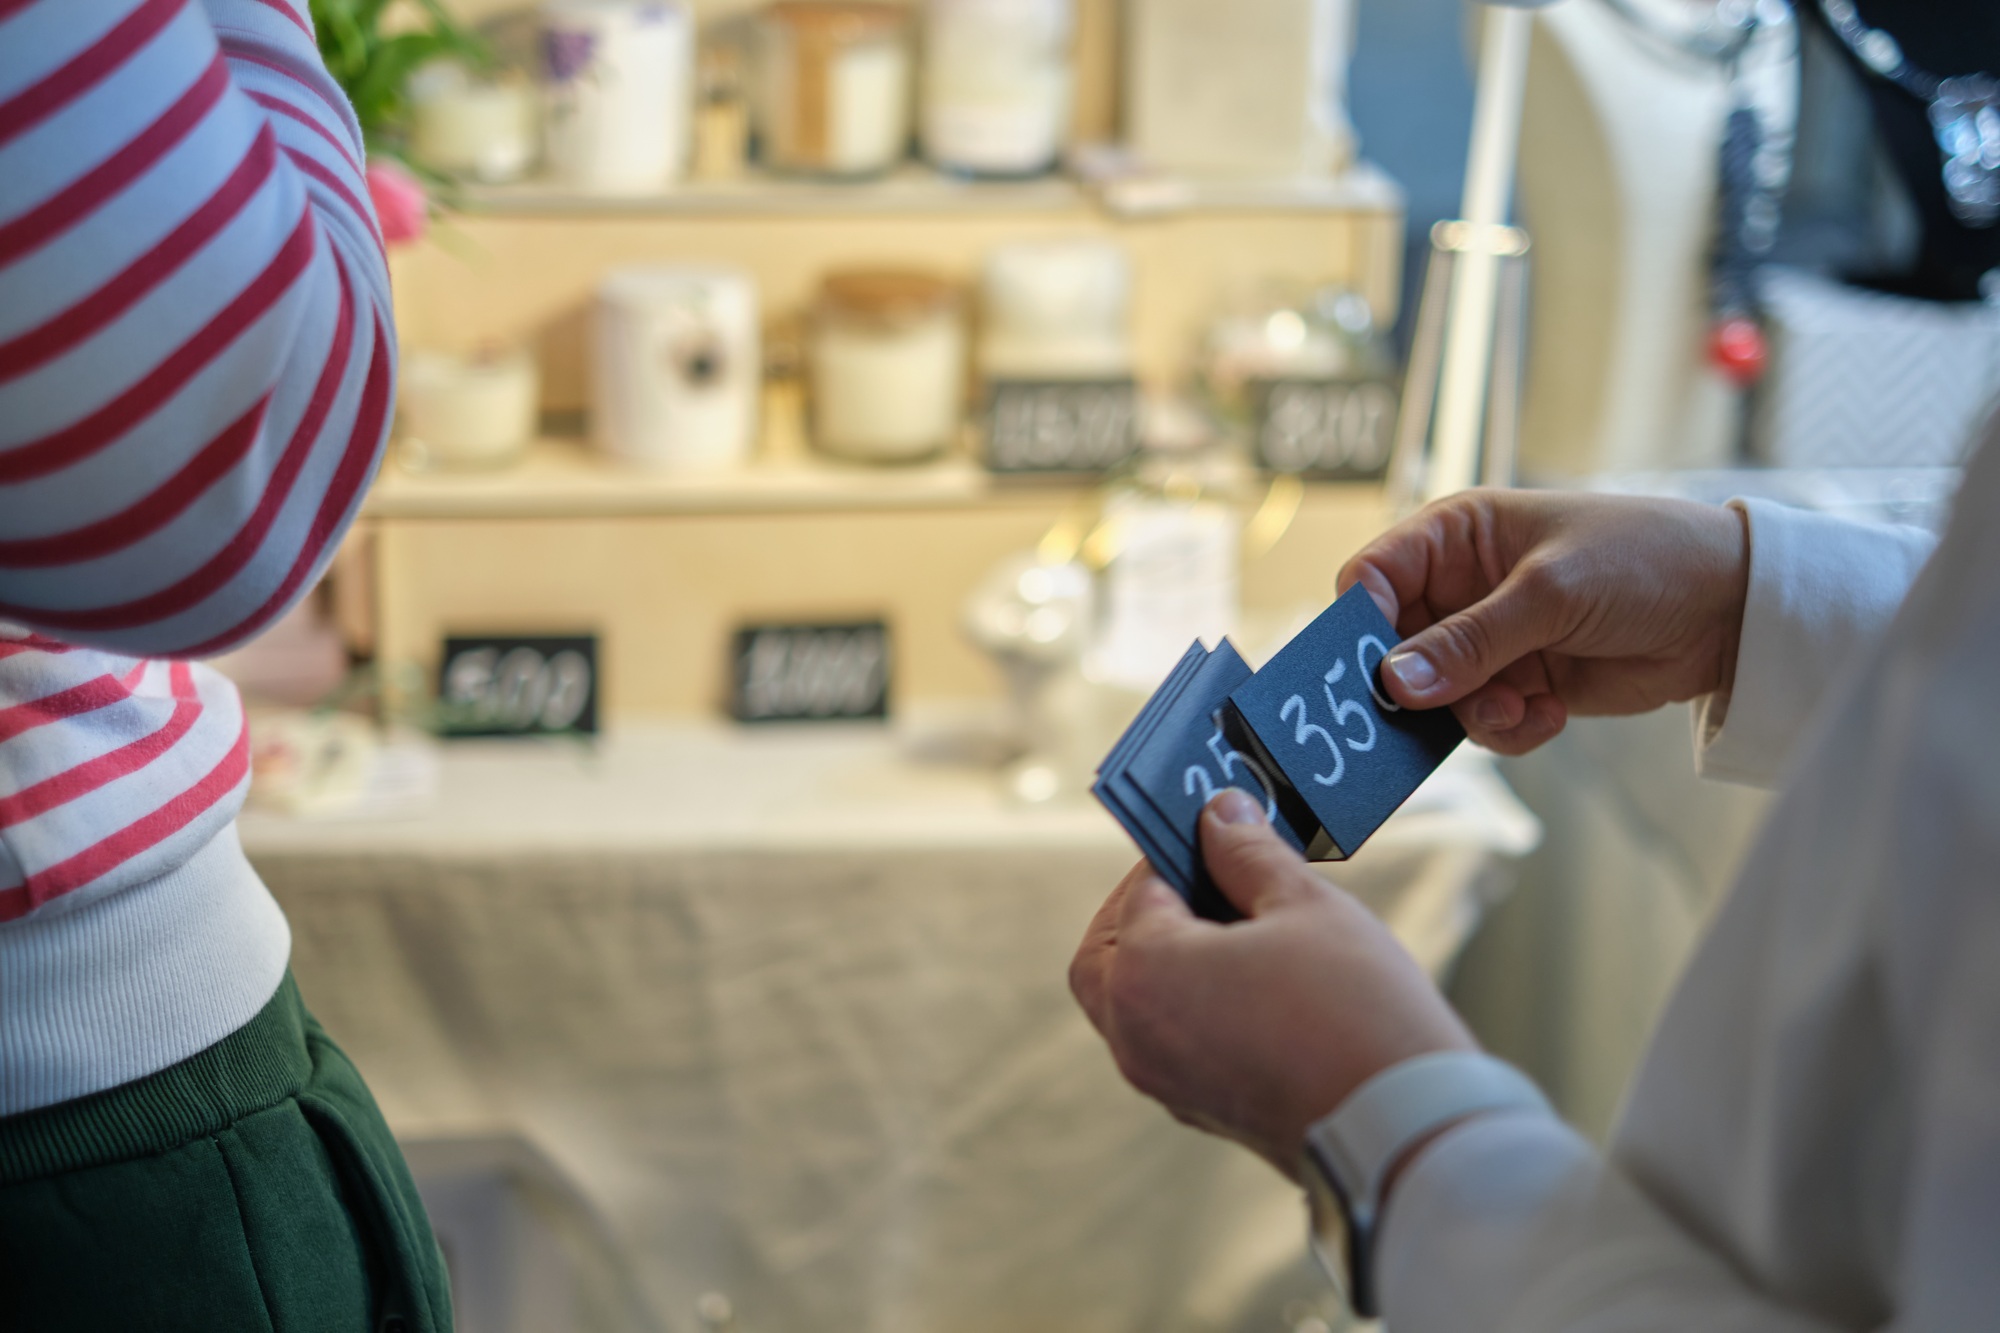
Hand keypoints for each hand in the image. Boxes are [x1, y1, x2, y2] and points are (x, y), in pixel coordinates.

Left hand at [1069, 789, 1475, 1180]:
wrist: (1405, 1130)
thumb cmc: (1355, 1012)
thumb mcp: (1305, 905)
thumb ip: (1249, 854)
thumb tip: (1221, 816)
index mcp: (1144, 976)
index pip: (1140, 890)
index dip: (1181, 851)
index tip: (1219, 831)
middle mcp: (1135, 1037)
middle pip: (1108, 957)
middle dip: (1146, 911)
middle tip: (1209, 880)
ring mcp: (1165, 1083)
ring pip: (1135, 1006)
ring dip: (1168, 961)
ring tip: (1243, 929)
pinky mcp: (1202, 1112)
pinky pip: (1170, 1045)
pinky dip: (1191, 1007)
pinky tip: (1254, 983)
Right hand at [1339, 490, 1750, 754]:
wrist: (1729, 611)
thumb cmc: (1644, 560)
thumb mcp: (1550, 594)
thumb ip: (1470, 642)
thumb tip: (1395, 684)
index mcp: (1456, 536)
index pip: (1373, 577)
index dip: (1362, 623)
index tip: (1375, 669)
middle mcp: (1462, 588)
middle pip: (1394, 648)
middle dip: (1418, 686)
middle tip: (1437, 711)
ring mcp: (1490, 640)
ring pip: (1436, 696)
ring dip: (1473, 712)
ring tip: (1521, 707)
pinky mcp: (1520, 683)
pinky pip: (1482, 721)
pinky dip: (1510, 727)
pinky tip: (1552, 712)